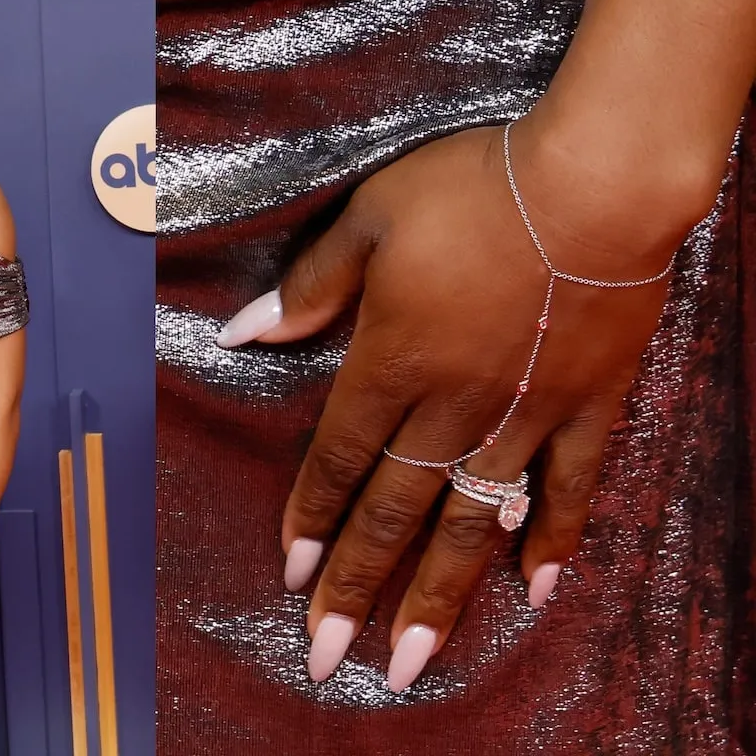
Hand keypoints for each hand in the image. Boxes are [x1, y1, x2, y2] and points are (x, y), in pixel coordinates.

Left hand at [216, 123, 684, 691]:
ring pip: (470, 521)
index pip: (338, 456)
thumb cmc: (475, 189)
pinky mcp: (588, 406)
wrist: (598, 179)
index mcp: (393, 361)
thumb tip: (241, 332)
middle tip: (327, 655)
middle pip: (393, 511)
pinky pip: (569, 488)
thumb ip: (311, 285)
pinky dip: (551, 537)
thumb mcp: (372, 218)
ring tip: (411, 659)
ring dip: (438, 595)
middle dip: (355, 584)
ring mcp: (524, 414)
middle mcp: (452, 404)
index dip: (310, 516)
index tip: (290, 574)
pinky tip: (533, 589)